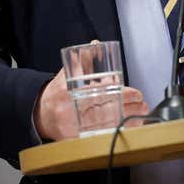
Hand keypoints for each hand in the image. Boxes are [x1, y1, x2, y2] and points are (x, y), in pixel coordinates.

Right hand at [33, 69, 148, 140]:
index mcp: (67, 93)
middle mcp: (69, 111)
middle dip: (129, 107)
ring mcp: (72, 128)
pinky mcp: (75, 140)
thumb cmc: (57, 94)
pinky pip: (100, 137)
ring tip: (141, 114)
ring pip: (106, 126)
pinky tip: (130, 128)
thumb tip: (95, 43)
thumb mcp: (66, 74)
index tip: (136, 93)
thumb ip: (82, 61)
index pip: (100, 93)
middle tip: (142, 104)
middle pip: (105, 111)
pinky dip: (117, 132)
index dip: (121, 94)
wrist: (40, 115)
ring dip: (127, 121)